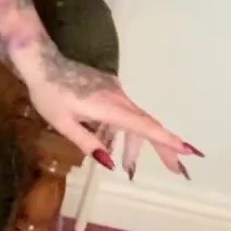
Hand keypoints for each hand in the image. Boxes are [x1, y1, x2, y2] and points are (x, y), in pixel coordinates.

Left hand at [14, 45, 201, 177]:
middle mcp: (118, 98)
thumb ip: (87, 143)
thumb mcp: (63, 123)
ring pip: (134, 120)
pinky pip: (123, 112)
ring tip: (129, 166)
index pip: (144, 127)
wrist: (41, 61)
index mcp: (109, 108)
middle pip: (147, 125)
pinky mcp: (108, 88)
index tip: (188, 151)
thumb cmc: (48, 94)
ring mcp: (115, 91)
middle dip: (163, 147)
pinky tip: (112, 145)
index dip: (166, 141)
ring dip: (136, 143)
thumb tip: (109, 163)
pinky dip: (123, 130)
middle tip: (177, 169)